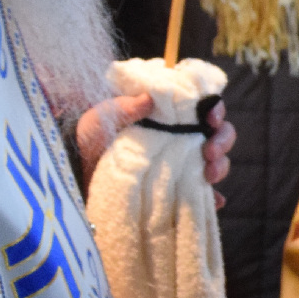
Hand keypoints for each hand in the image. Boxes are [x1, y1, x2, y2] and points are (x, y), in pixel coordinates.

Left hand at [77, 95, 237, 207]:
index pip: (201, 106)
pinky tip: (213, 200)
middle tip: (211, 151)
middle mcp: (177, 138)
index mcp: (165, 116)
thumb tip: (149, 98)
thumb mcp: (100, 118)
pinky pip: (202, 195)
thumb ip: (124, 106)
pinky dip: (213, 197)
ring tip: (209, 175)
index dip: (214, 109)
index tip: (211, 116)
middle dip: (222, 139)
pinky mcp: (175, 192)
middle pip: (216, 133)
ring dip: (220, 166)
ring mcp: (178, 166)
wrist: (76, 179)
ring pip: (215, 162)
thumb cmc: (87, 143)